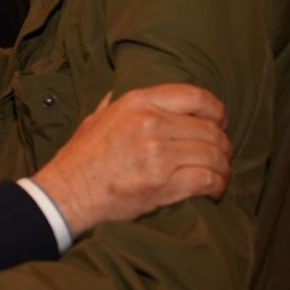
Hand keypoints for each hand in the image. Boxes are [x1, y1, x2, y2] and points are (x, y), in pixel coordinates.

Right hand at [30, 85, 230, 235]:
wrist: (66, 194)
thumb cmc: (79, 159)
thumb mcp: (96, 118)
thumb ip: (115, 105)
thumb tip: (117, 95)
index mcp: (138, 102)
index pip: (196, 96)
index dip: (216, 110)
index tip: (219, 122)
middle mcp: (152, 123)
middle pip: (209, 129)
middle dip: (223, 145)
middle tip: (222, 156)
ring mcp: (159, 154)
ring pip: (213, 155)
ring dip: (223, 167)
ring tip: (221, 175)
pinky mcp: (163, 184)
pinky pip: (207, 180)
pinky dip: (217, 186)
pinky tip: (215, 191)